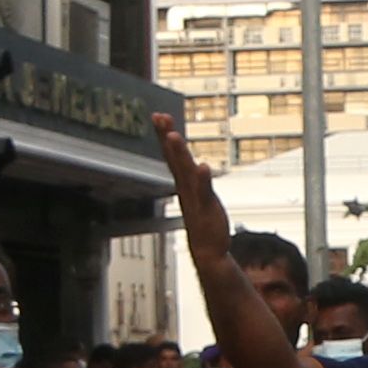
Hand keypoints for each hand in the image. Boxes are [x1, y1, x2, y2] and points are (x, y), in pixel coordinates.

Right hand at [151, 111, 237, 294]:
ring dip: (179, 155)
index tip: (158, 116)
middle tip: (159, 117)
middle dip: (167, 137)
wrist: (208, 251)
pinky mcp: (206, 208)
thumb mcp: (199, 197)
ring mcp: (195, 198)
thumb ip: (196, 180)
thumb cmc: (205, 223)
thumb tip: (195, 165)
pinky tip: (204, 167)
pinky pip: (204, 192)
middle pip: (174, 158)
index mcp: (184, 183)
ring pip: (185, 172)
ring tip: (173, 136)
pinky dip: (203, 180)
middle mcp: (186, 188)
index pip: (172, 155)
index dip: (165, 135)